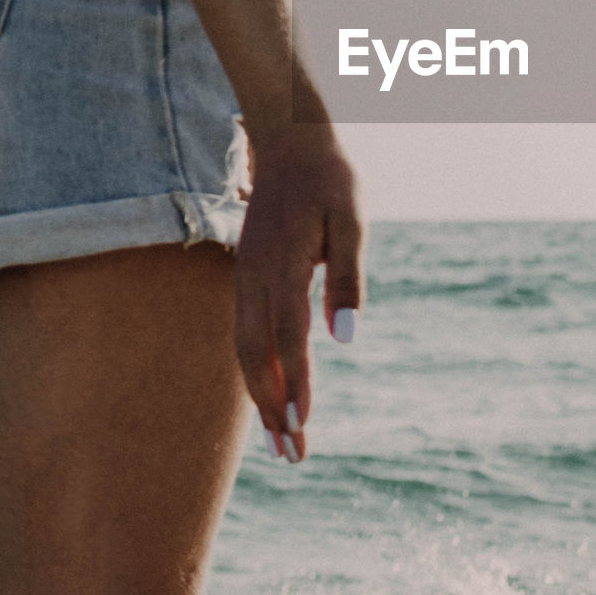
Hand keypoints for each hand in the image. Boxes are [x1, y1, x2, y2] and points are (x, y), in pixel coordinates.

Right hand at [234, 121, 362, 463]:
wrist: (290, 139)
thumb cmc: (330, 178)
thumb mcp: (351, 218)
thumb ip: (347, 275)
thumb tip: (345, 336)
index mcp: (284, 265)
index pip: (289, 338)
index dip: (296, 384)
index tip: (302, 424)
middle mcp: (257, 277)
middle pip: (258, 356)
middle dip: (273, 407)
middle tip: (293, 455)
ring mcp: (246, 276)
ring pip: (245, 349)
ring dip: (262, 394)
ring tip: (281, 438)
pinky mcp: (246, 274)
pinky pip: (244, 331)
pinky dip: (254, 368)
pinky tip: (270, 390)